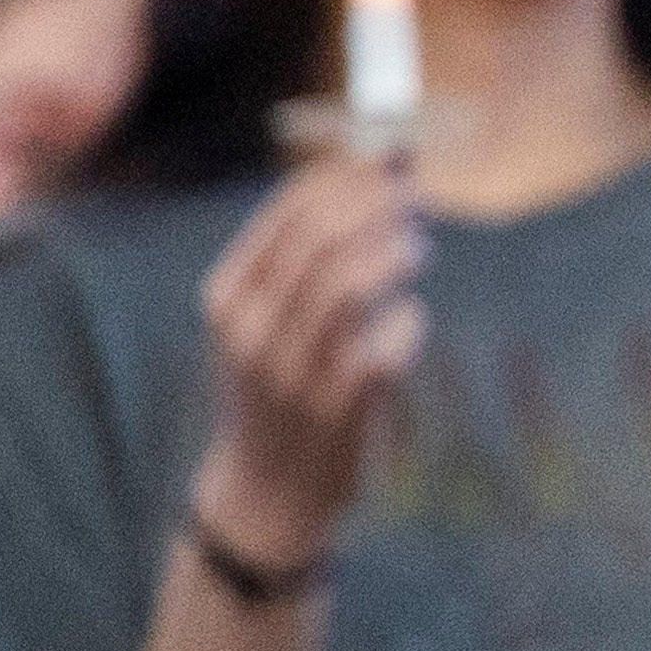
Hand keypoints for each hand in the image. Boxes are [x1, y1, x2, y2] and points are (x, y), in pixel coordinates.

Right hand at [192, 150, 427, 564]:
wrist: (264, 487)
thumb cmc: (277, 387)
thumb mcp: (266, 321)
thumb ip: (308, 259)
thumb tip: (377, 179)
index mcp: (228, 296)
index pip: (287, 215)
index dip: (346, 180)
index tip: (390, 163)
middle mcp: (250, 328)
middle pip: (317, 240)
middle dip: (374, 207)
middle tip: (416, 197)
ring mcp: (290, 369)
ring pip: (345, 287)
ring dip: (392, 254)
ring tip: (421, 246)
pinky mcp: (335, 408)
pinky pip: (382, 350)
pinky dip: (407, 324)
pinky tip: (413, 317)